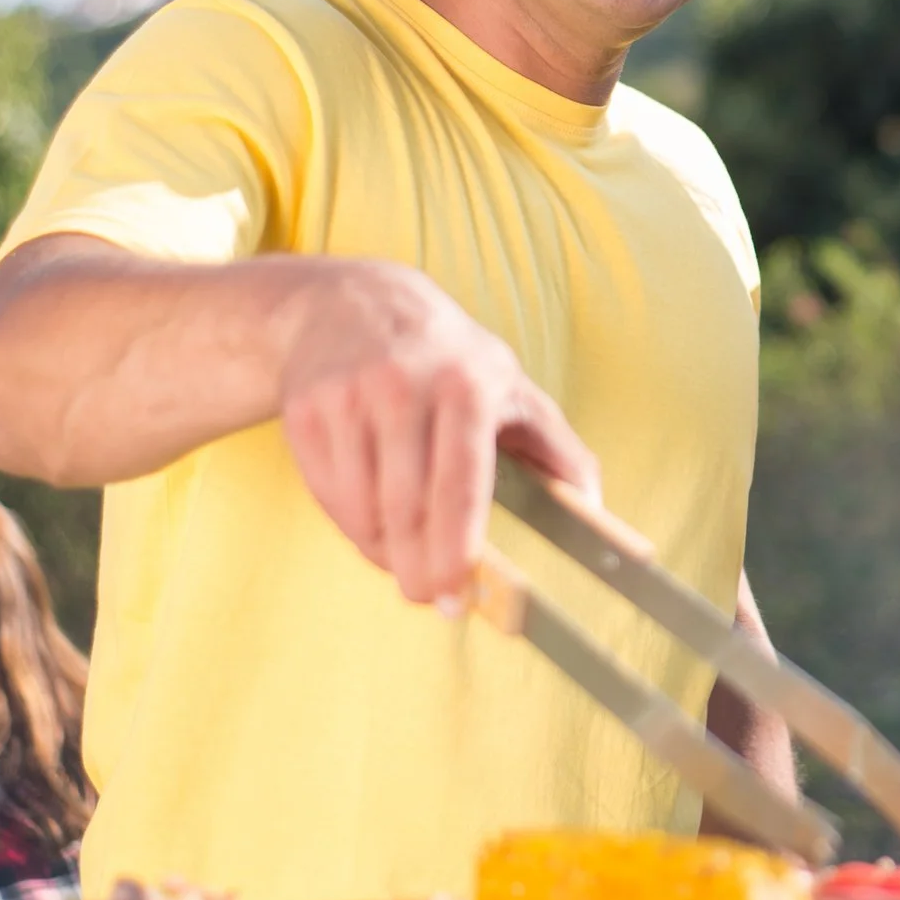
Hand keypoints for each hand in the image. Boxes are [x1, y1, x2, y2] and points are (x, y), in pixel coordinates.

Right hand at [277, 261, 600, 605]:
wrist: (355, 303)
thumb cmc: (449, 358)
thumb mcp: (512, 388)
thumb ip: (558, 450)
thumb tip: (594, 507)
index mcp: (465, 385)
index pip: (461, 482)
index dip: (457, 546)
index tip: (457, 591)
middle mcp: (403, 387)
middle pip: (408, 507)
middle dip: (420, 567)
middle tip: (430, 596)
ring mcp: (347, 398)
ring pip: (364, 510)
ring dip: (385, 550)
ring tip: (404, 558)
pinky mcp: (305, 412)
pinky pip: (329, 496)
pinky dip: (353, 526)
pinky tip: (374, 524)